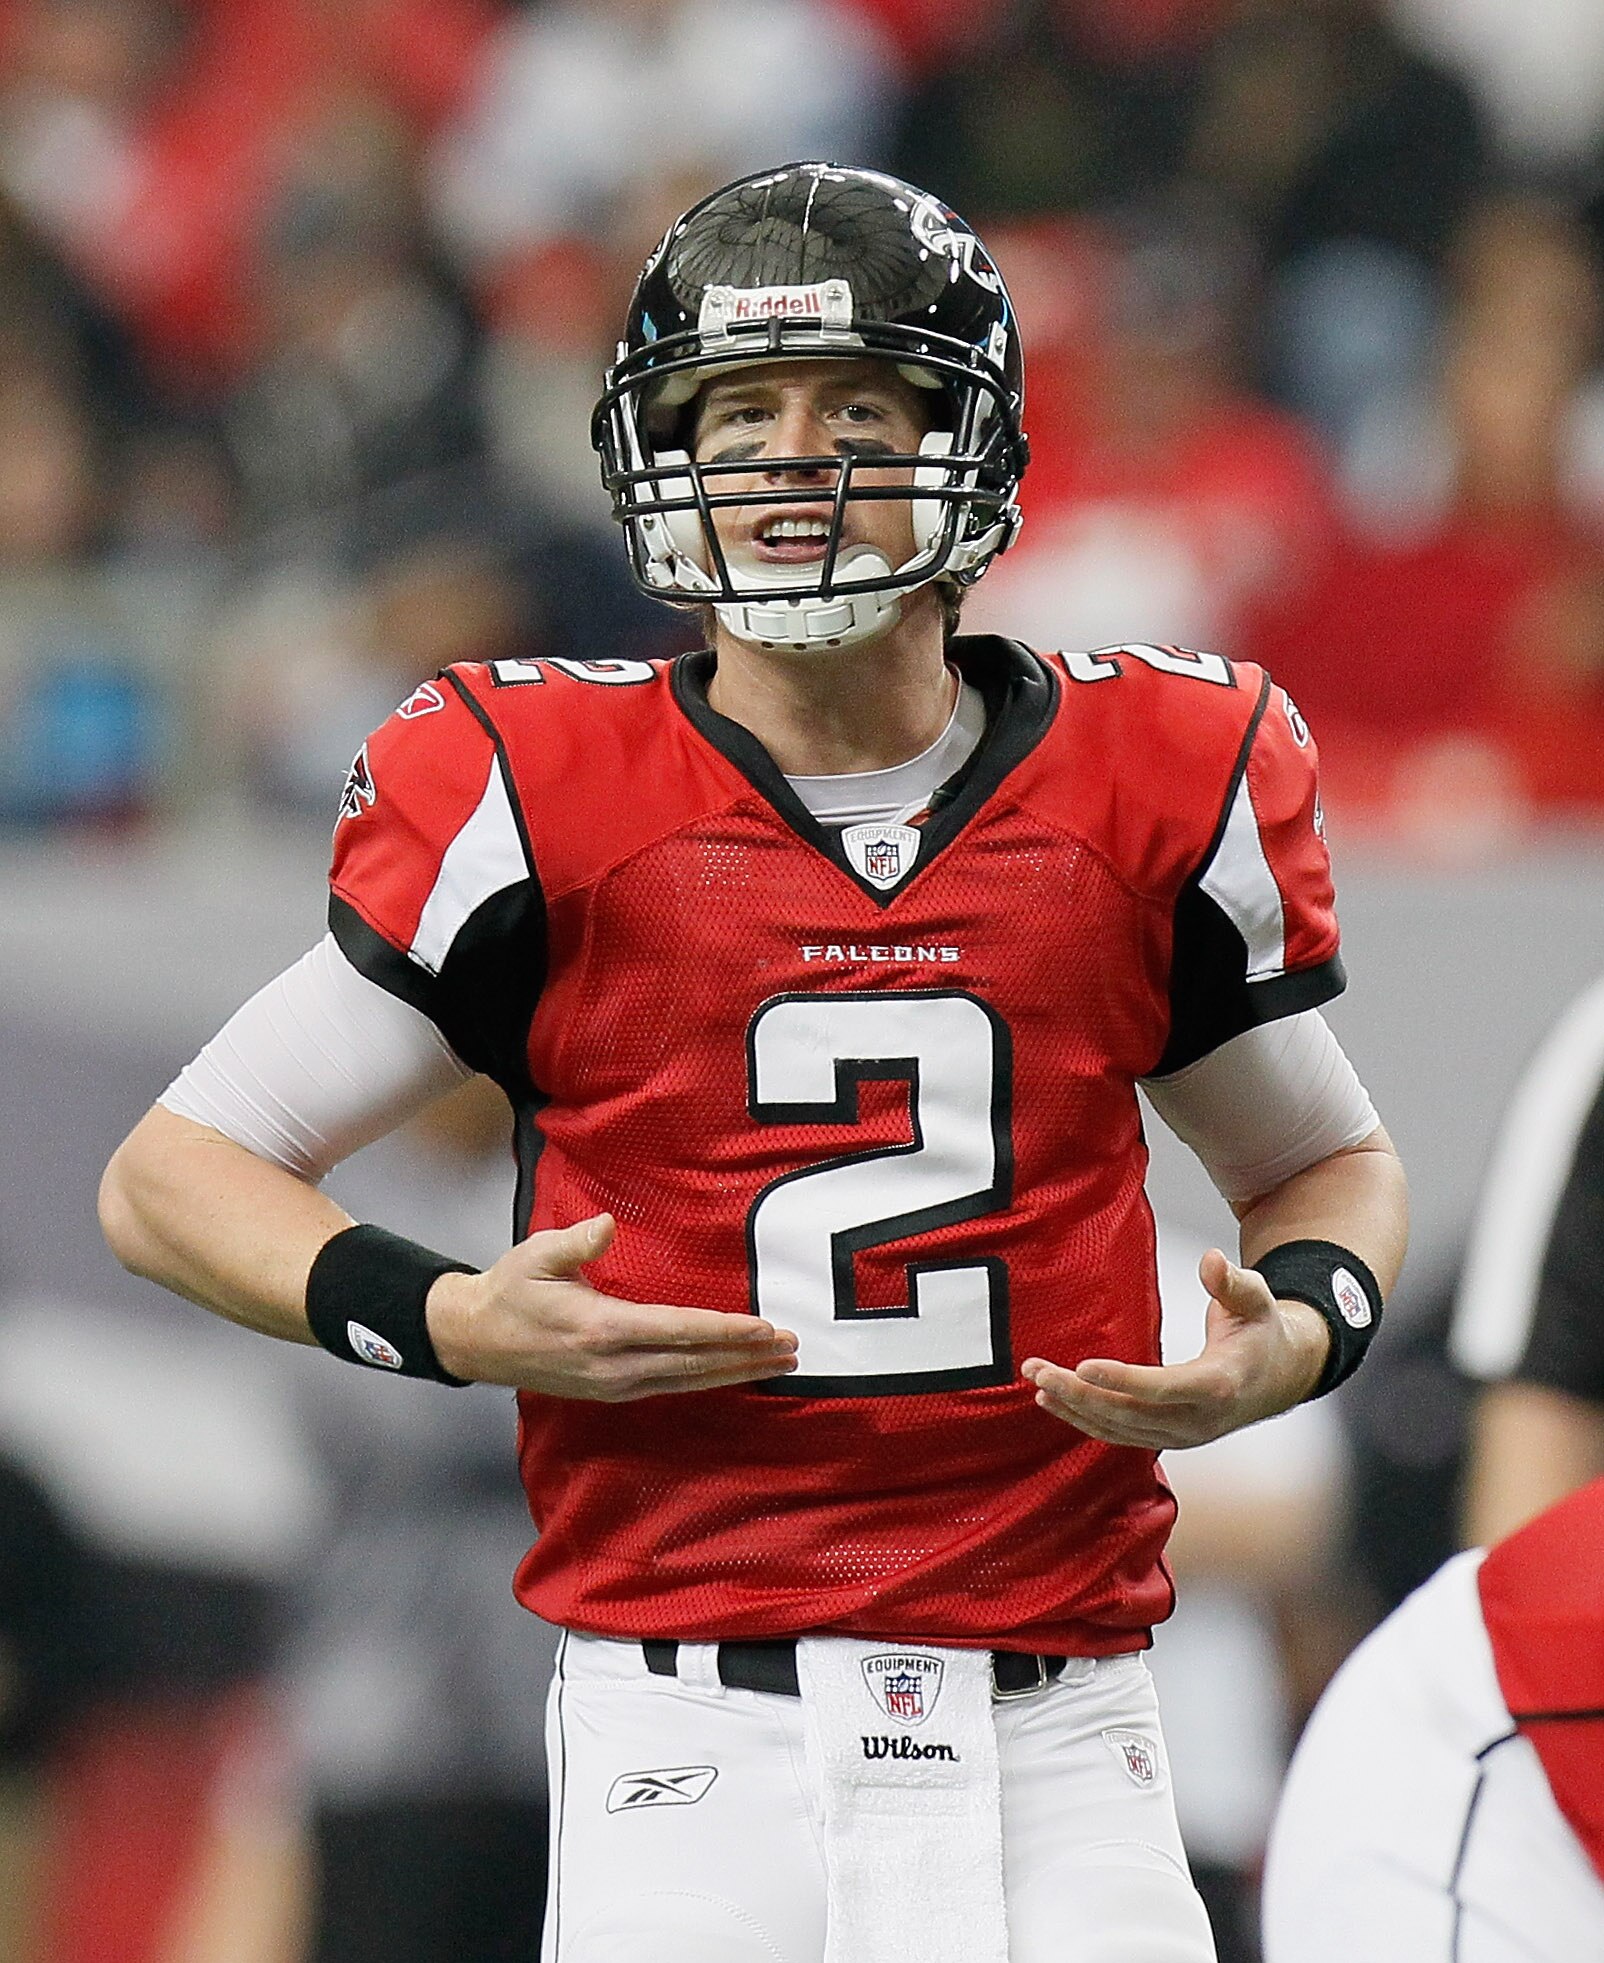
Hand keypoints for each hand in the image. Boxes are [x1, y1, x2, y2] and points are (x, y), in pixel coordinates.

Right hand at [426, 1213, 797, 1398]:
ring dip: (736, 1371)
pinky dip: (709, 1379)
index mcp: (598, 1328)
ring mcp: (613, 1385)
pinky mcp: (612, 1392)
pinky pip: (672, 1386)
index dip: (724, 1331)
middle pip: (694, 1363)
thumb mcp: (535, 1255)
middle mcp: (612, 1365)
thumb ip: (574, 1241)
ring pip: (688, 1381)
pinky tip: (733, 1371)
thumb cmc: (508, 1290)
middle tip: (793, 1348)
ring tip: (779, 1363)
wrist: (475, 1341)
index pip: (676, 1331)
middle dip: (746, 1356)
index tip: (764, 1328)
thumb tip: (606, 1225)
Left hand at [1020, 1248, 1329, 1448]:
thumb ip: (1233, 1282)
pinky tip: (1053, 1401)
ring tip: (1036, 1381)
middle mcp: (1198, 1420)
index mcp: (1219, 1386)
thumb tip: (1211, 1260)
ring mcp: (1182, 1435)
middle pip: (1130, 1412)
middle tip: (1038, 1369)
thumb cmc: (1262, 1330)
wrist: (1279, 1378)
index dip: (1123, 1380)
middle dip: (1080, 1393)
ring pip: (1119, 1428)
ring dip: (1073, 1407)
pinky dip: (1085, 1420)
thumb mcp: (1257, 1300)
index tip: (1083, 1366)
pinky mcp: (1167, 1437)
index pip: (1164, 1388)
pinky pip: (1120, 1434)